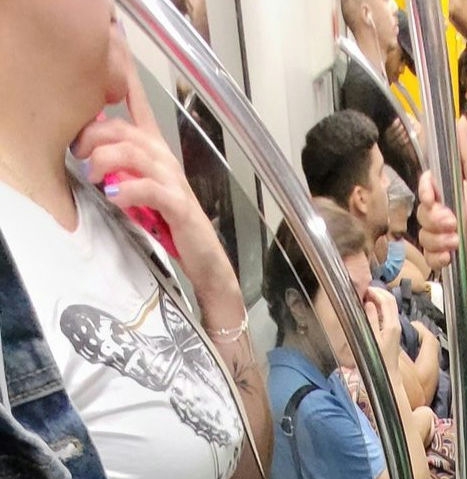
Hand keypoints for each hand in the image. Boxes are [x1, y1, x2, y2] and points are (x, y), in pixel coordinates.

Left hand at [71, 56, 236, 311]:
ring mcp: (172, 179)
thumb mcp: (139, 189)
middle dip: (94, 135)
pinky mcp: (177, 204)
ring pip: (133, 152)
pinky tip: (114, 197)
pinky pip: (149, 188)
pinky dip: (127, 190)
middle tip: (77, 152)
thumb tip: (85, 154)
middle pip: (124, 128)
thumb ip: (119, 168)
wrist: (203, 257)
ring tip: (92, 176)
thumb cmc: (169, 224)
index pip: (139, 104)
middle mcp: (164, 157)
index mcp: (154, 149)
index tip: (113, 47)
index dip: (125, 76)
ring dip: (105, 160)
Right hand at [363, 284, 402, 375]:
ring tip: (364, 298)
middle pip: (390, 300)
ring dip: (377, 299)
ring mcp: (395, 328)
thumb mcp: (371, 340)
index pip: (387, 299)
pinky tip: (368, 310)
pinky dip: (378, 307)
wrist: (387, 379)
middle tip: (363, 290)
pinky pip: (386, 314)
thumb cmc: (377, 363)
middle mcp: (396, 325)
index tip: (364, 289)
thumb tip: (368, 303)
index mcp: (392, 325)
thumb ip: (370, 320)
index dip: (376, 291)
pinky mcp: (391, 333)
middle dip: (377, 292)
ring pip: (388, 306)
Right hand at [418, 120, 466, 299]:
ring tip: (459, 244)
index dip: (425, 190)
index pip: (425, 184)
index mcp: (451, 193)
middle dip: (437, 220)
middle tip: (455, 225)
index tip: (433, 197)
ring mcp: (438, 235)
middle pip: (421, 210)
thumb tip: (459, 121)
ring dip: (441, 240)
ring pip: (422, 233)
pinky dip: (439, 257)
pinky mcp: (437, 256)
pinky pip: (426, 254)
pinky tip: (452, 259)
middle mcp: (442, 212)